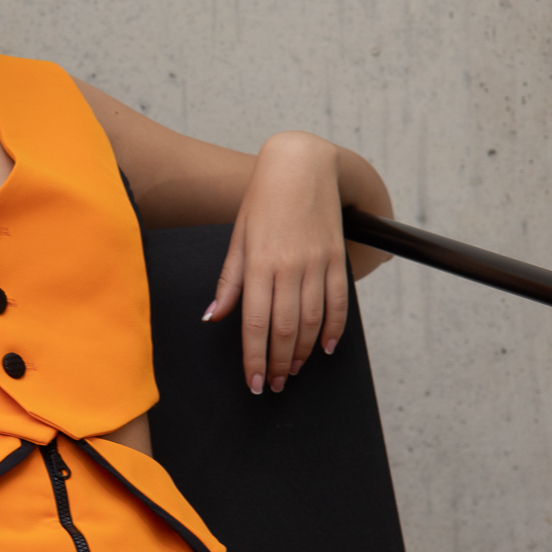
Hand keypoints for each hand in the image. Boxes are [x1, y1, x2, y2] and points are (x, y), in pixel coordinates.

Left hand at [203, 133, 349, 393]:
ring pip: (312, 322)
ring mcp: (316, 263)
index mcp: (258, 263)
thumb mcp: (238, 238)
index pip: (254, 323)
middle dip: (279, 364)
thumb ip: (229, 282)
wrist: (301, 166)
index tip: (255, 382)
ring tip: (294, 371)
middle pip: (285, 329)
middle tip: (275, 385)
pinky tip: (326, 348)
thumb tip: (212, 317)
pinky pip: (338, 302)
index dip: (255, 358)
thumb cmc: (262, 203)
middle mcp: (288, 266)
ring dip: (304, 353)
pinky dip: (333, 330)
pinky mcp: (336, 258)